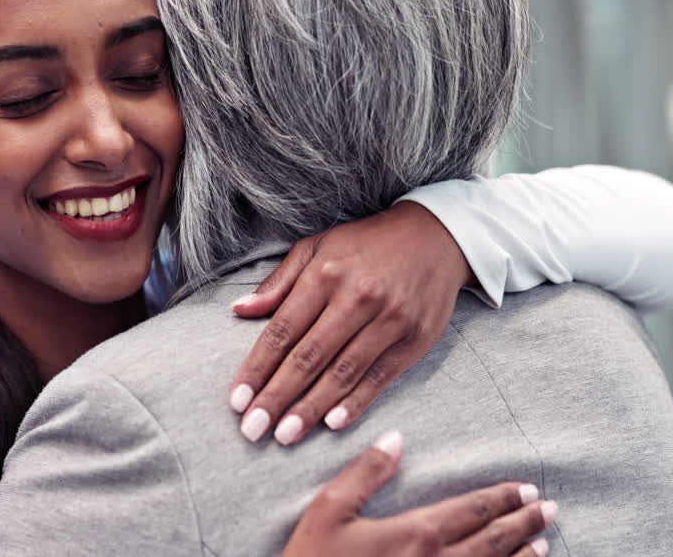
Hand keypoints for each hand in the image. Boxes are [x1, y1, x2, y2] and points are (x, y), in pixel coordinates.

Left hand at [229, 201, 473, 443]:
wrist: (435, 236)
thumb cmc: (365, 245)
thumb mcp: (317, 248)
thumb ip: (279, 282)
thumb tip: (239, 310)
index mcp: (324, 275)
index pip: (282, 331)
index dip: (257, 368)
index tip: (237, 399)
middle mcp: (356, 298)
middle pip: (308, 357)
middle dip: (277, 397)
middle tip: (252, 429)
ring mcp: (388, 320)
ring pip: (342, 373)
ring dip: (311, 408)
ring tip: (286, 435)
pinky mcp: (414, 339)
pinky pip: (380, 377)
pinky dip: (356, 403)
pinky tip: (332, 423)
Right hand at [282, 432, 555, 556]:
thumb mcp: (328, 511)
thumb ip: (364, 473)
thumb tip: (395, 439)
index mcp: (416, 533)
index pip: (470, 510)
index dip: (500, 499)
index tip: (526, 489)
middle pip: (492, 541)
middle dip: (521, 523)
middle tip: (547, 509)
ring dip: (522, 556)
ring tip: (543, 543)